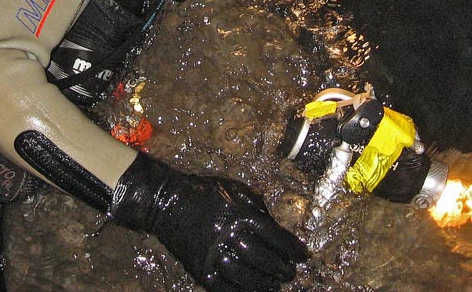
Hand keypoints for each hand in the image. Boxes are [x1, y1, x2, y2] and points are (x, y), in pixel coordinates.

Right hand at [111, 154, 308, 290]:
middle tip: (290, 273)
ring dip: (265, 284)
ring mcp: (214, 254)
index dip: (293, 249)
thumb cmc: (205, 192)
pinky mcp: (200, 268)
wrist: (167, 202)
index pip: (276, 237)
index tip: (304, 256)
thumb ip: (258, 206)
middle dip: (282, 269)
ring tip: (275, 286)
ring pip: (247, 278)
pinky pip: (225, 287)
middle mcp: (229, 235)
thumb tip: (276, 228)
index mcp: (241, 214)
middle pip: (264, 260)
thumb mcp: (235, 189)